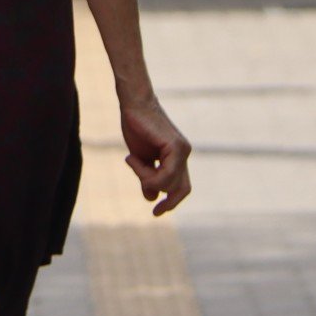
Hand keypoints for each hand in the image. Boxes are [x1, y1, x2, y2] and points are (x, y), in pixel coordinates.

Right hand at [120, 93, 190, 215]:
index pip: (181, 187)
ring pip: (168, 183)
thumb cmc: (136, 127)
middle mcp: (184, 155)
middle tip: (151, 202)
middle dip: (166, 199)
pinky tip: (132, 159)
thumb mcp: (141, 159)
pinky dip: (146, 173)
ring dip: (146, 178)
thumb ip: (148, 177)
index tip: (156, 211)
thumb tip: (152, 197)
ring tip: (132, 160)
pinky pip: (165, 174)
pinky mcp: (176, 147)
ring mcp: (182, 151)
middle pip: (180, 189)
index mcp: (178, 158)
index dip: (172, 202)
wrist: (134, 104)